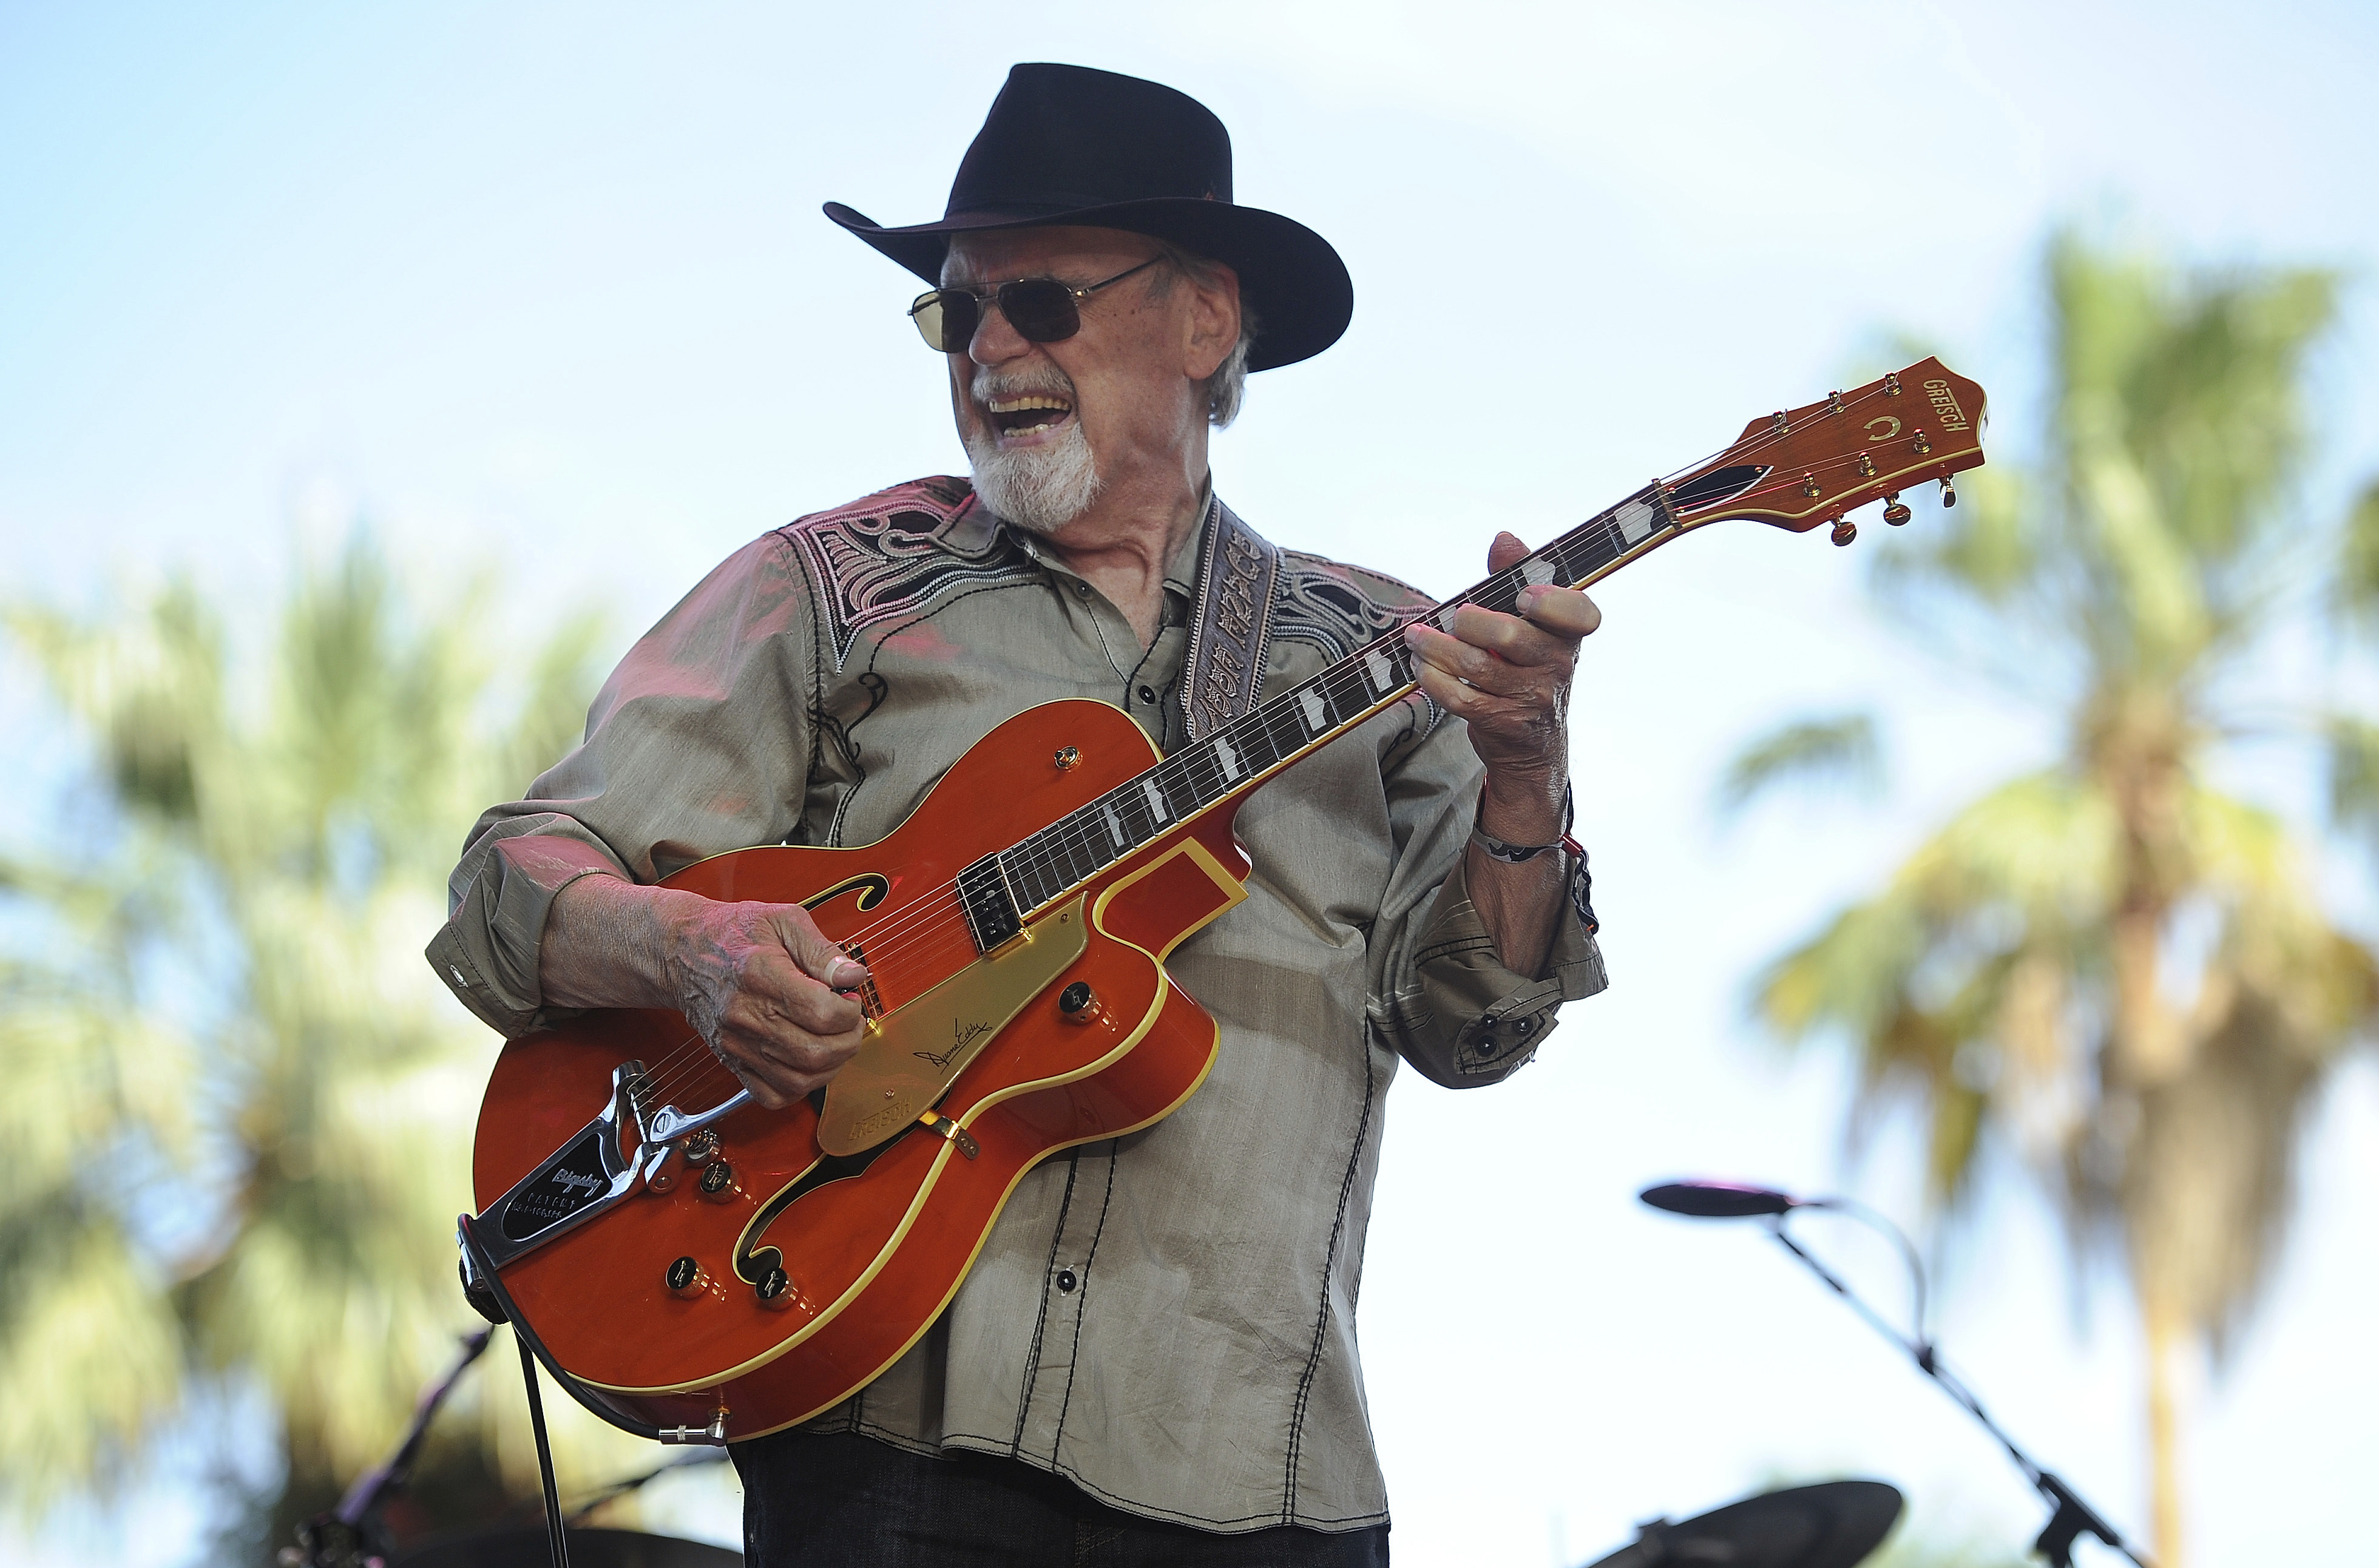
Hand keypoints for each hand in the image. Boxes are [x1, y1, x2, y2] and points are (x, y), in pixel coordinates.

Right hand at [665, 898, 870, 1109]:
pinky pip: (770, 1095)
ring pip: (797, 1080)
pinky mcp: (731, 1059)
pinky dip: (798, 1088)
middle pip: (814, 1053)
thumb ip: (821, 950)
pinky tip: (807, 1064)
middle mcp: (746, 1015)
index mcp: (761, 975)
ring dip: (830, 1067)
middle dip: (848, 1041)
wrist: (680, 951)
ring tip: (834, 1041)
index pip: (821, 1013)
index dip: (849, 1010)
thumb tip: (853, 975)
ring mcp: (737, 1043)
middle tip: (850, 1022)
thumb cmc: (731, 933)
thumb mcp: (782, 920)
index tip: (850, 999)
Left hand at [1403, 530, 1601, 839]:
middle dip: (1468, 621)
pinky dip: (1433, 679)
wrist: (1533, 744)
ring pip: (1474, 666)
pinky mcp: (1503, 723)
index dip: (1551, 603)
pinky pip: (1459, 697)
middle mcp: (1558, 665)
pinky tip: (1422, 667)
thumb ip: (1515, 578)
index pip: (1579, 614)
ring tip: (1416, 637)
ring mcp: (1532, 698)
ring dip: (1435, 647)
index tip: (1523, 596)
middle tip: (1452, 616)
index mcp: (1569, 633)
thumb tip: (1504, 538)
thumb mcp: (1530, 625)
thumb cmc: (1525, 667)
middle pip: (1509, 635)